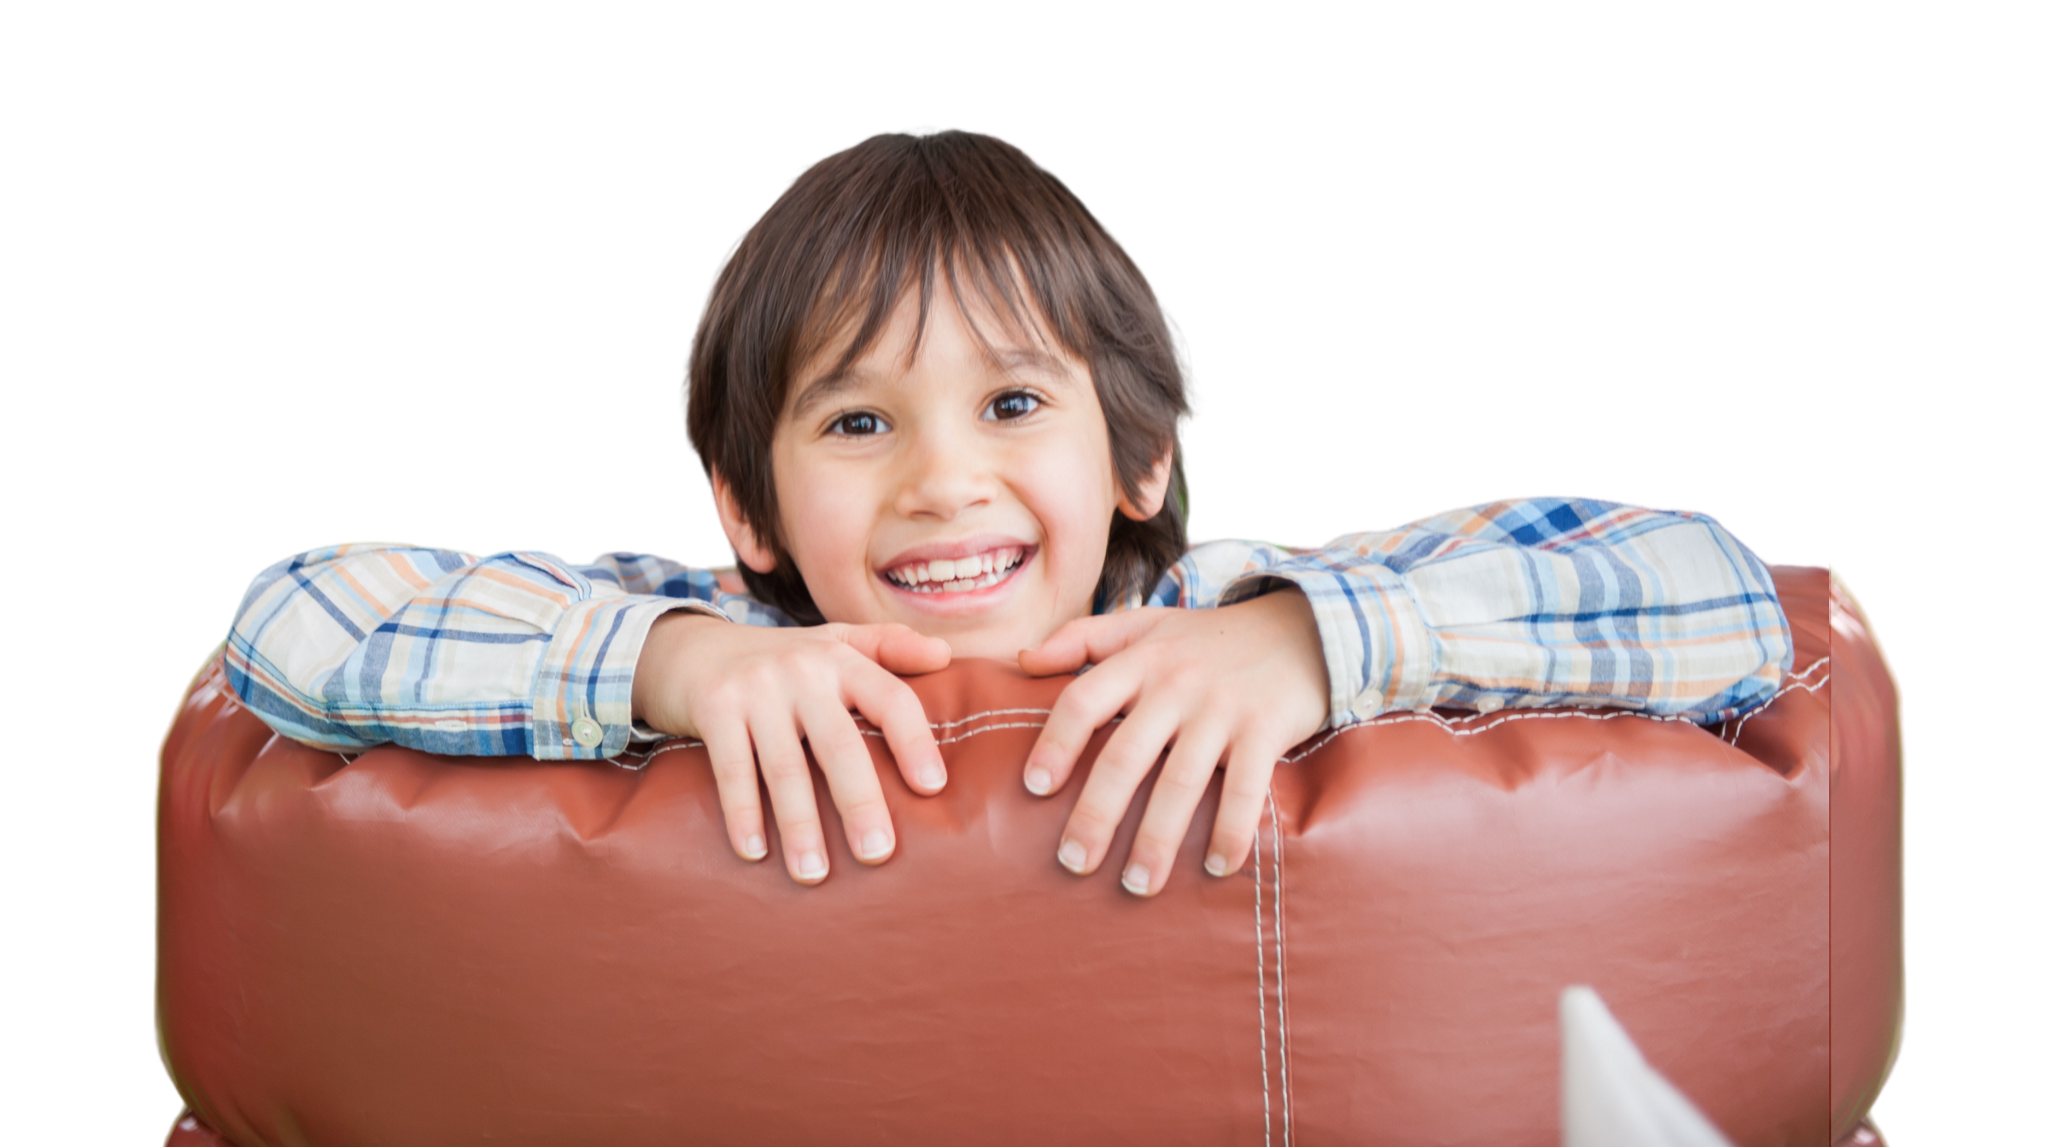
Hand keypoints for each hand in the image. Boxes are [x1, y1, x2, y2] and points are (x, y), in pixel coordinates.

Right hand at [632, 613, 949, 883]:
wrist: (691, 647)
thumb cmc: (779, 660)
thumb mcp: (833, 643)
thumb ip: (889, 648)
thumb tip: (947, 656)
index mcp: (841, 658)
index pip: (891, 699)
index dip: (915, 742)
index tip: (933, 789)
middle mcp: (802, 670)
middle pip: (839, 743)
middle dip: (859, 801)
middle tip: (878, 853)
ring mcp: (755, 689)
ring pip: (784, 766)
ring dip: (800, 825)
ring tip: (814, 876)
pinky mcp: (713, 707)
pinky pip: (732, 769)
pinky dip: (743, 813)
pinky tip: (754, 852)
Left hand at [1017, 589, 1328, 896]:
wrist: (1303, 625)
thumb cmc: (1210, 638)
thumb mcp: (1145, 624)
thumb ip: (1083, 637)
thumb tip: (1021, 659)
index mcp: (1140, 660)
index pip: (1083, 701)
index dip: (1056, 744)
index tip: (1034, 789)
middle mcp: (1176, 684)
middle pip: (1125, 755)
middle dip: (1097, 814)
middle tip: (1073, 862)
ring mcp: (1222, 708)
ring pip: (1181, 781)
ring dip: (1158, 838)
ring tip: (1138, 886)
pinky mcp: (1266, 728)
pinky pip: (1247, 788)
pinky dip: (1233, 830)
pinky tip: (1217, 868)